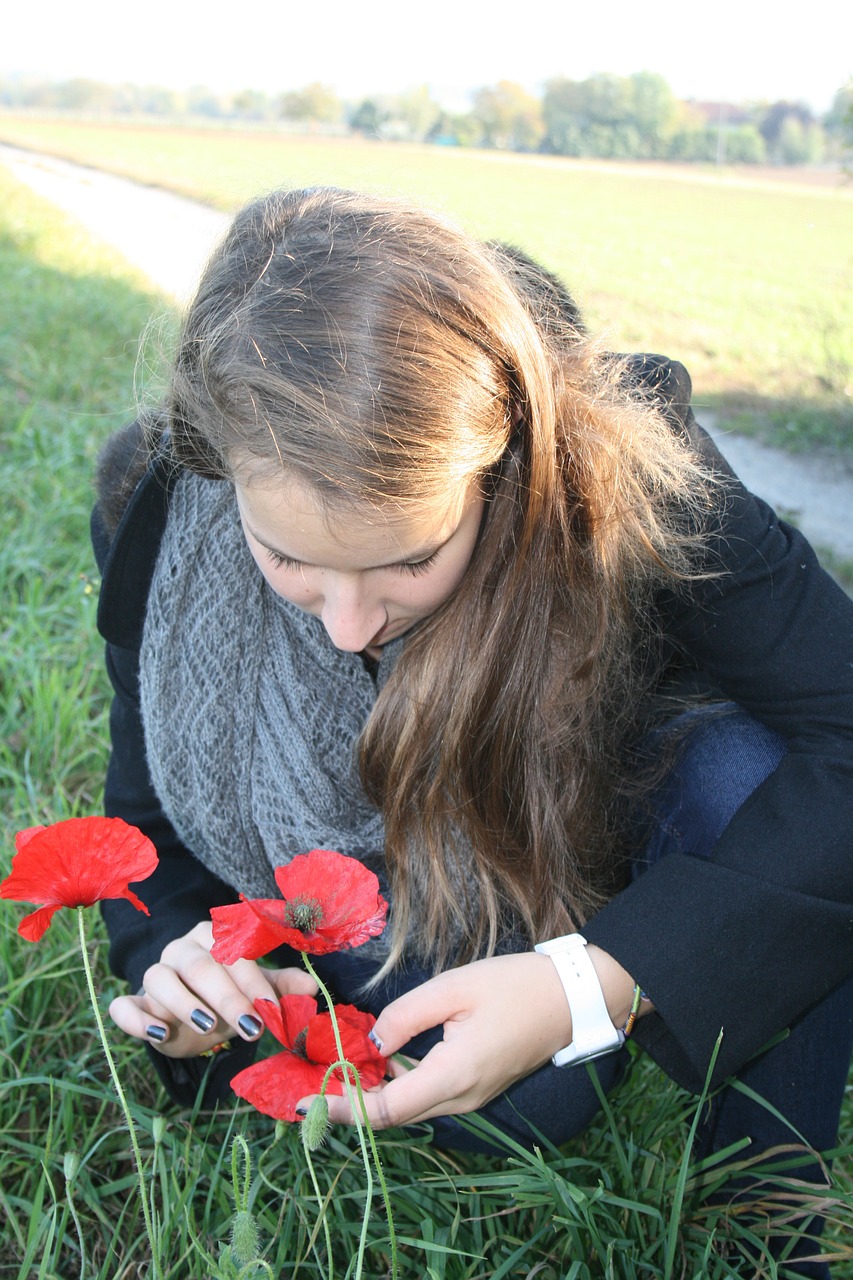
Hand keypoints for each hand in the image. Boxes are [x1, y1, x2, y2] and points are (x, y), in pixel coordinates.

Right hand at [108, 921, 317, 1056]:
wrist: (191, 1016)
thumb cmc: (229, 996)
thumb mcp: (255, 992)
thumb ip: (280, 988)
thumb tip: (313, 989)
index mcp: (213, 938)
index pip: (232, 954)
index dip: (252, 981)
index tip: (269, 1010)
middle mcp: (181, 949)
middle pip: (200, 966)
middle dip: (226, 997)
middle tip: (250, 1029)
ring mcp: (153, 973)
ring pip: (159, 978)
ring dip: (182, 1003)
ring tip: (207, 1027)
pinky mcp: (132, 1001)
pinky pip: (124, 1006)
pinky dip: (137, 1020)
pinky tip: (158, 1036)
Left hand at [307, 951, 574, 1127]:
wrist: (571, 998)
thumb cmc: (514, 986)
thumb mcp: (454, 988)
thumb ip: (406, 1016)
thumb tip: (372, 1044)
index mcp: (454, 1075)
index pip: (386, 1110)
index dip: (343, 1110)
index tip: (304, 1106)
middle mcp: (462, 1098)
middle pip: (394, 1115)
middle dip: (349, 1104)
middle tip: (307, 1086)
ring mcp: (472, 1097)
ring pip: (410, 1108)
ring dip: (372, 1096)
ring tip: (332, 1073)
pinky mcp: (477, 1088)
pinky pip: (428, 1097)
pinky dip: (397, 1087)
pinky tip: (377, 1063)